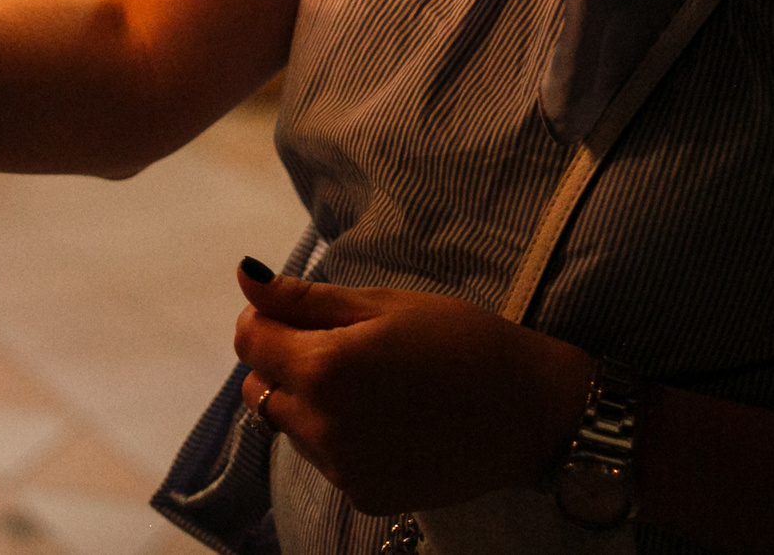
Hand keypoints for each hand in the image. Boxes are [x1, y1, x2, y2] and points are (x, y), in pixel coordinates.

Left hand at [232, 259, 591, 515]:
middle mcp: (323, 427)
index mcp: (325, 369)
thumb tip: (245, 277)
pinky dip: (337, 436)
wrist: (529, 411)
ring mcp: (342, 469)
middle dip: (283, 361)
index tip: (301, 312)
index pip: (249, 339)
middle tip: (342, 344)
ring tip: (370, 384)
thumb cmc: (462, 342)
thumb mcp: (385, 304)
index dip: (267, 318)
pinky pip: (324, 459)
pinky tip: (385, 419)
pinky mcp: (364, 495)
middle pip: (259, 386)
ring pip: (288, 426)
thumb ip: (305, 299)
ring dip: (308, 402)